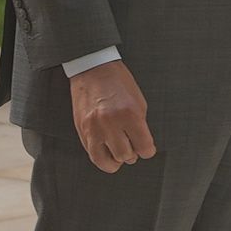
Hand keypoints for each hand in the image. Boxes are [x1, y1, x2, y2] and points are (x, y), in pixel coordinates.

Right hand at [70, 57, 156, 171]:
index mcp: (129, 114)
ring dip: (117, 160)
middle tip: (132, 147)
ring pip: (107, 161)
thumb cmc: (118, 82)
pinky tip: (107, 151)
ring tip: (120, 152)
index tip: (147, 149)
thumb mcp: (138, 102)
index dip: (148, 150)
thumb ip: (140, 126)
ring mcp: (94, 128)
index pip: (144, 148)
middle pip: (126, 156)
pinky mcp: (82, 130)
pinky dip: (102, 157)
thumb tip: (142, 146)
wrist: (93, 69)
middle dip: (132, 155)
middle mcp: (110, 123)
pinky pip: (92, 155)